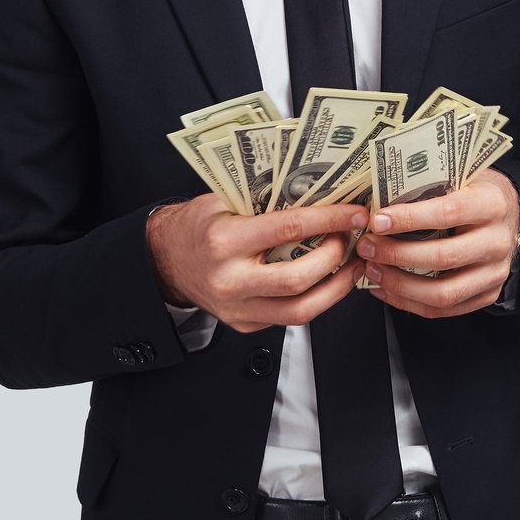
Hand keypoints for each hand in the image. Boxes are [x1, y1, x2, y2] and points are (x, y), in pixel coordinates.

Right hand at [146, 194, 370, 333]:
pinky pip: (289, 318)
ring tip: (351, 265)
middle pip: (298, 278)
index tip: (354, 213)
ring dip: (335, 288)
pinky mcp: (244, 325)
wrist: (165, 260)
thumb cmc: (198, 225)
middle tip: (351, 238)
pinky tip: (328, 281)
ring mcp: (237, 309)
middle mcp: (230, 280)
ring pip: (300, 311)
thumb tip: (320, 193)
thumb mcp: (225, 201)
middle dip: (335, 257)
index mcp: (225, 241)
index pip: (288, 229)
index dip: (329, 220)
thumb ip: (266, 201)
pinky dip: (315, 299)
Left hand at [356, 167, 519, 317]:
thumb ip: (427, 186)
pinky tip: (384, 288)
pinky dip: (408, 302)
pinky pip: (444, 309)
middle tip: (367, 247)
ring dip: (400, 284)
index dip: (409, 219)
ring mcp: (494, 273)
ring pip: (443, 292)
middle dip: (397, 255)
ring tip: (372, 270)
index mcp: (491, 204)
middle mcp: (497, 241)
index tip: (377, 220)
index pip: (449, 213)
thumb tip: (377, 199)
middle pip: (444, 257)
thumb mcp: (458, 176)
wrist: (507, 214)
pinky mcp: (487, 295)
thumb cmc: (473, 191)